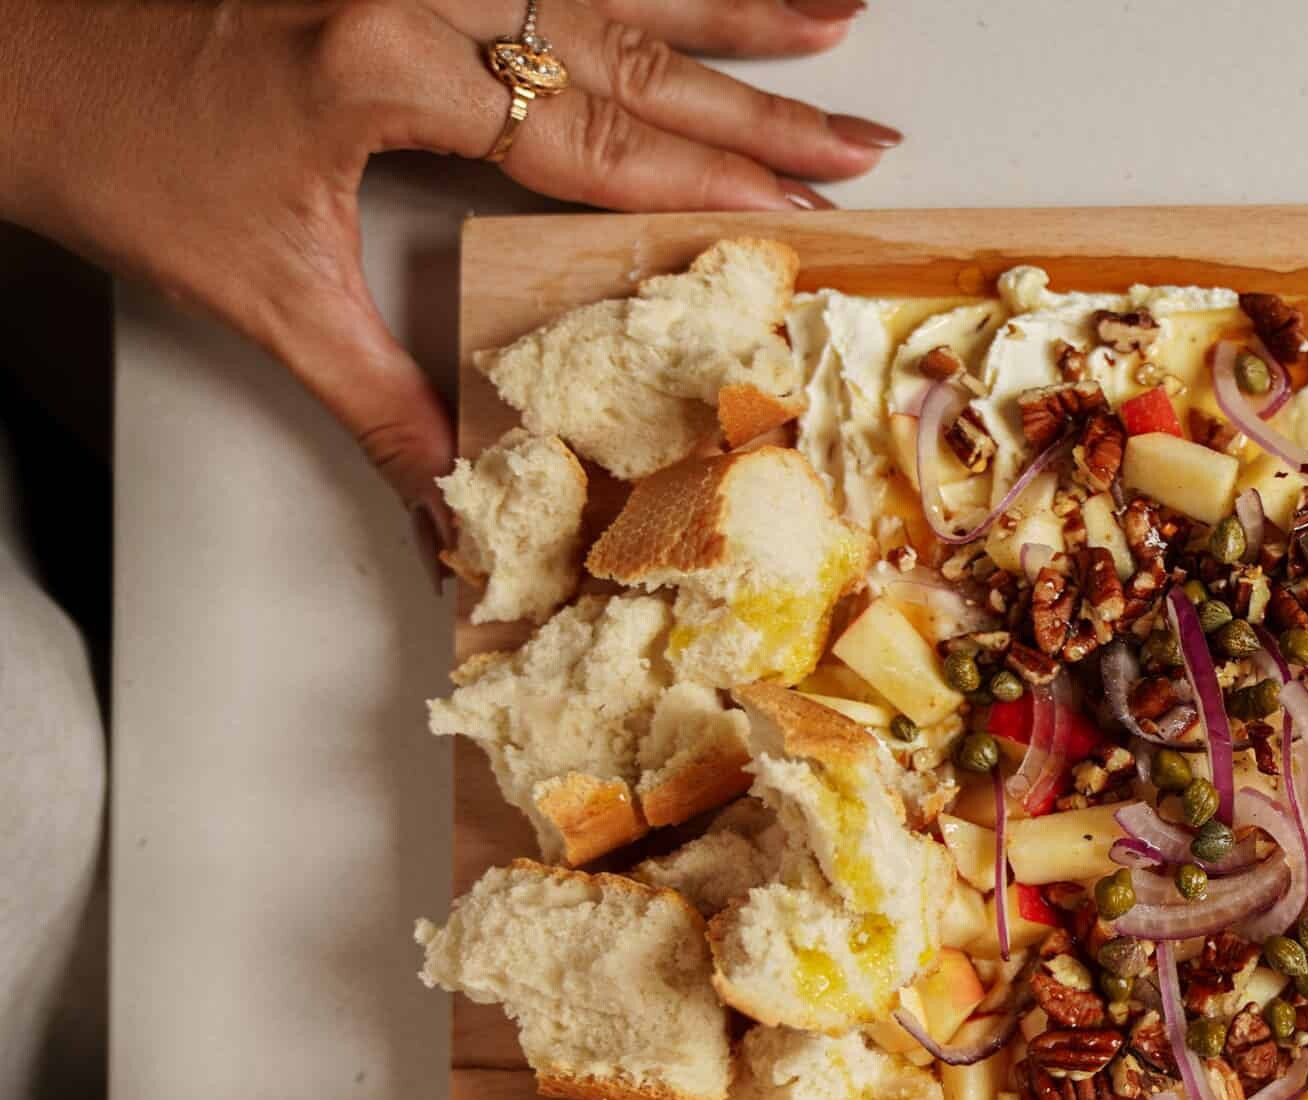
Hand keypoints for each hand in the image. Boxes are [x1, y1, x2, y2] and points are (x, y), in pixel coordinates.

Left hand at [0, 0, 892, 556]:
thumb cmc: (97, 148)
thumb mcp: (250, 286)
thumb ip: (373, 390)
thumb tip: (450, 494)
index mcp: (381, 68)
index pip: (588, 133)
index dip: (706, 180)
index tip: (803, 208)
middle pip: (623, 46)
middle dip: (757, 99)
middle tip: (863, 134)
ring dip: (726, 5)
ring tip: (835, 12)